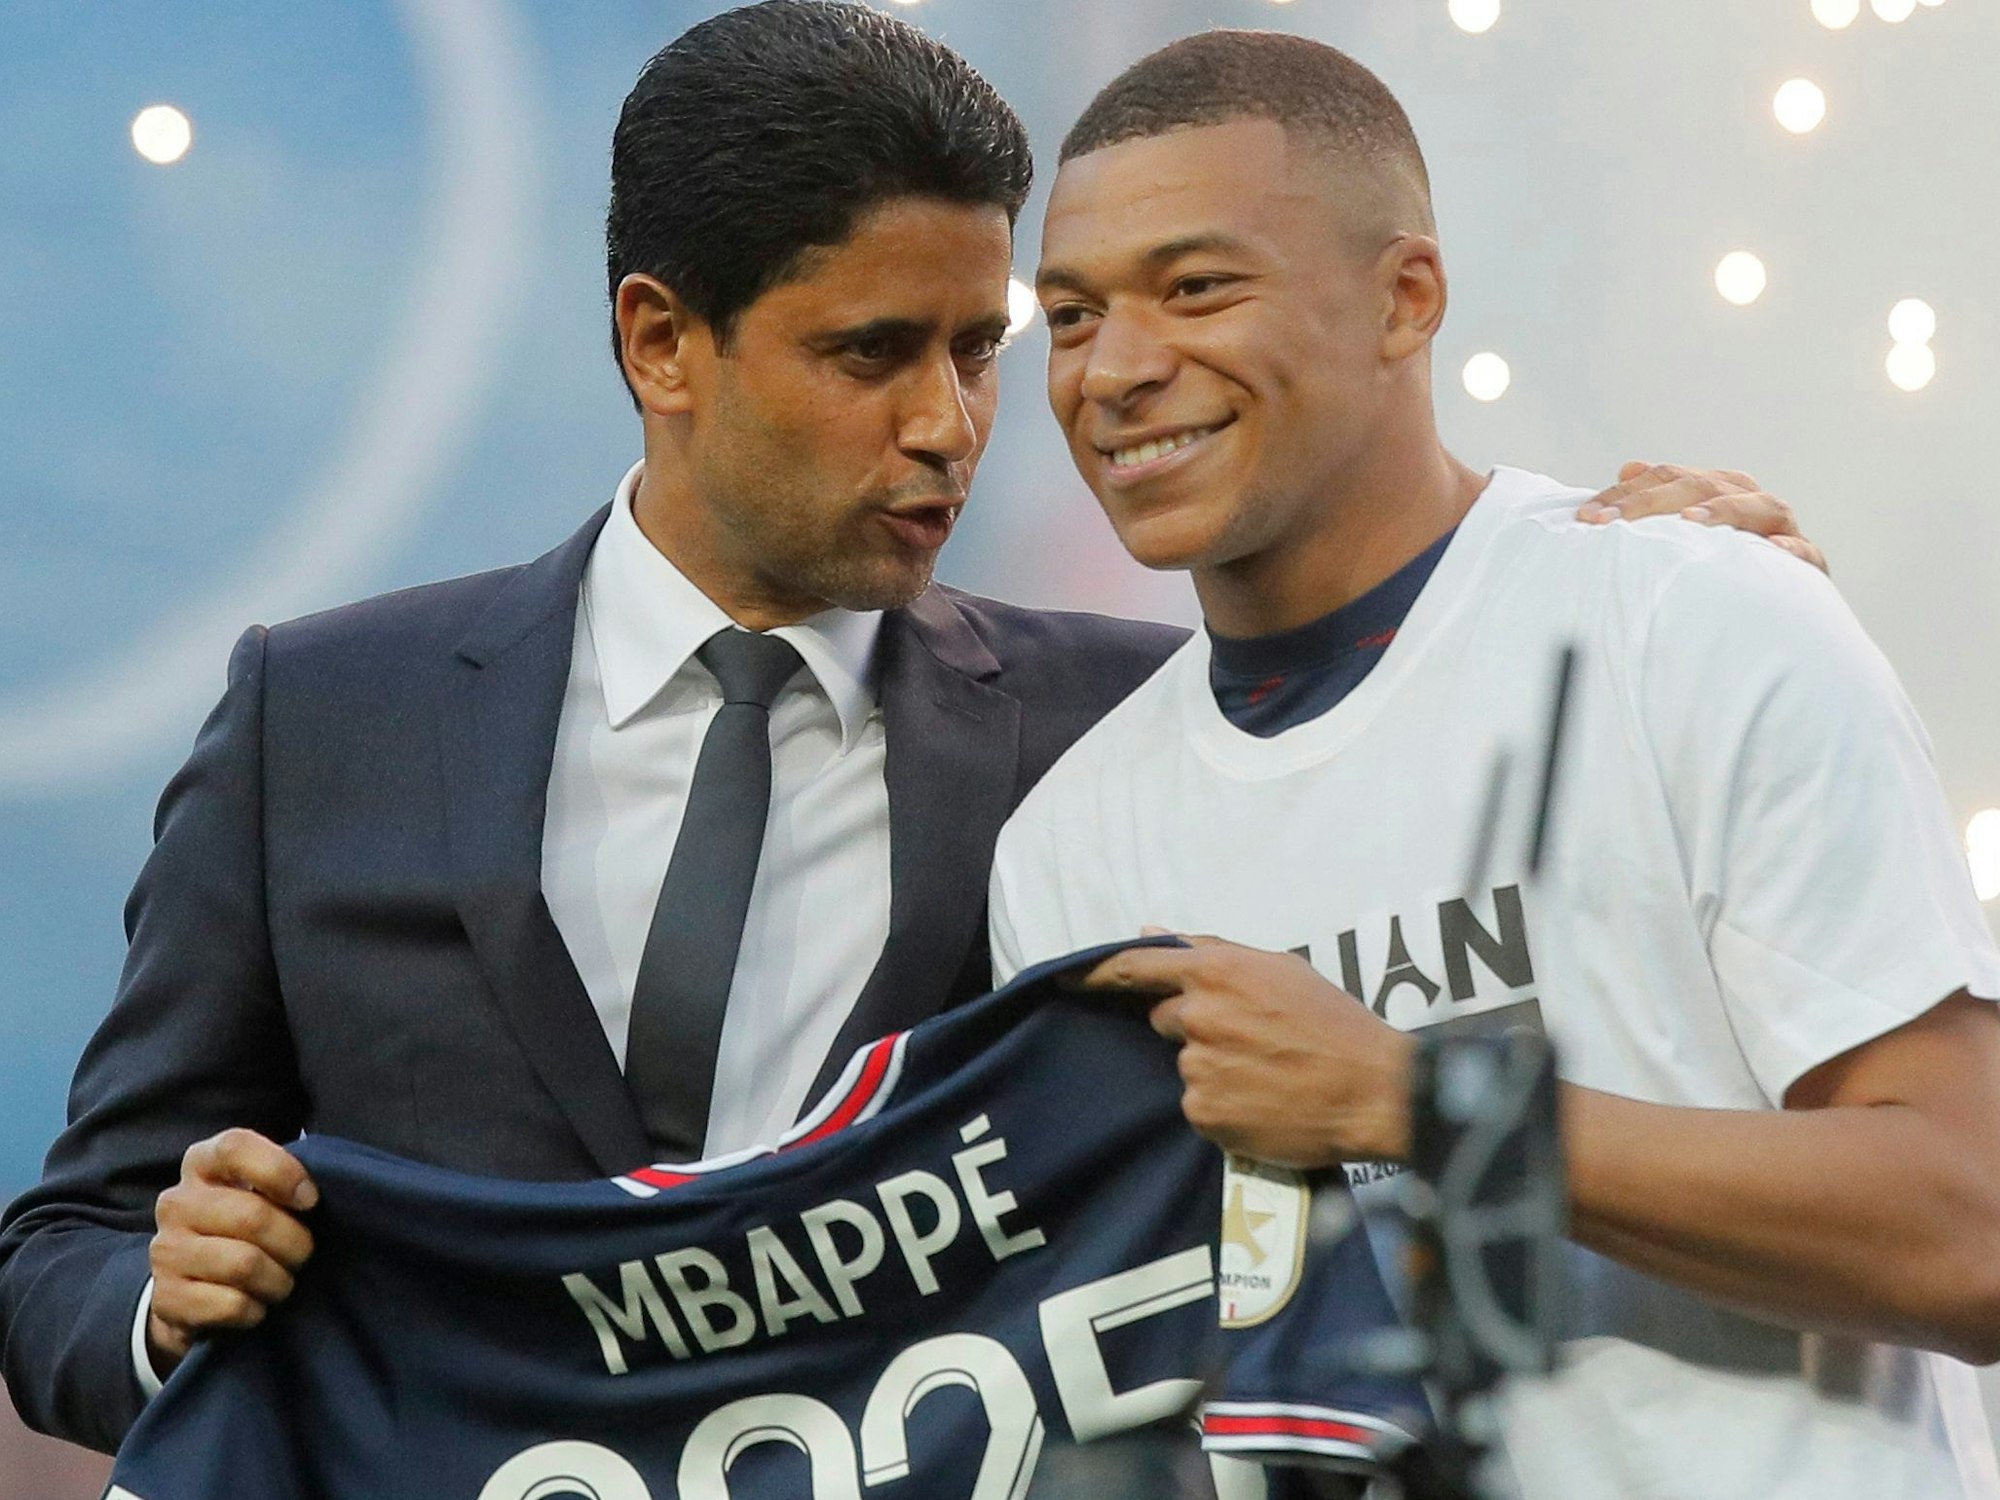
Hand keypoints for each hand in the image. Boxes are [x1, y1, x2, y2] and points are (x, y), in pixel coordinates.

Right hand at [146, 1128, 316, 1374]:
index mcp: (202, 1163)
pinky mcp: (165, 1297)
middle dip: (295, 1243)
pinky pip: (229, 1305)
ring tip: (282, 1282)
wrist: (194, 1285)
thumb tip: (312, 1195)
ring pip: (243, 1265)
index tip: (311, 1199)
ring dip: (279, 1280)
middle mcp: (176, 1202)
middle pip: (251, 1216)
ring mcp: (165, 1250)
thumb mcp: (263, 1191)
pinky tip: (257, 1305)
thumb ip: (283, 1180)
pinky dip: (255, 1310)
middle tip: (304, 1255)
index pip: (235, 1147)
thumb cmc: (245, 1226)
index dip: (281, 1171)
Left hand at [1077, 936, 1415, 1167]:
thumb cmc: (1334, 1023)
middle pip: (1166, 1019)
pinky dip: (1224, 1103)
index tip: (1065, 977)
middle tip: (1251, 1039)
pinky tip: (1263, 1101)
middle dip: (1196, 1026)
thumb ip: (1211, 948)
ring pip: (1188, 1064)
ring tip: (1268, 1072)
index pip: (1136, 967)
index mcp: (1216, 972)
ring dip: (1215, 1067)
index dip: (1097, 972)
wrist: (1374, 1090)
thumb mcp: (1280, 968)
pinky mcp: (1204, 1112)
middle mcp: (1199, 1017)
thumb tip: (1151, 931)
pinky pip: (1198, 1104)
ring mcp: (1198, 1067)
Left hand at [1577, 462, 1828, 574]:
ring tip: (1690, 522)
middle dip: (1650, 502)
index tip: (1586, 517)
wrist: (1779, 604)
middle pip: (1701, 487)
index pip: (1666, 478)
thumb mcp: (1685, 533)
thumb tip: (1627, 468)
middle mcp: (1749, 499)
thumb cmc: (1719, 566)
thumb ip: (1657, 502)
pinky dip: (1788, 549)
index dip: (1625, 494)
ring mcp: (1781, 528)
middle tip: (1608, 523)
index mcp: (1717, 488)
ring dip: (1724, 511)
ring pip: (1757, 507)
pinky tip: (1771, 551)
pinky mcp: (1807, 562)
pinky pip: (1802, 552)